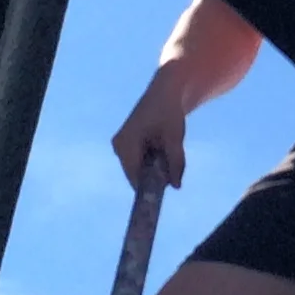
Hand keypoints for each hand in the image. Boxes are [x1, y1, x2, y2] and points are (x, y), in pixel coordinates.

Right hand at [112, 68, 187, 188]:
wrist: (166, 92)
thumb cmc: (169, 112)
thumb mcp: (175, 138)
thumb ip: (176, 162)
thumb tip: (175, 187)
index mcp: (126, 144)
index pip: (135, 178)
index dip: (148, 191)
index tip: (160, 202)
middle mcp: (119, 147)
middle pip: (138, 176)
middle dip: (156, 177)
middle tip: (174, 168)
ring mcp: (121, 147)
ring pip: (140, 170)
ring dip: (156, 169)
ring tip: (168, 149)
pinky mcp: (127, 147)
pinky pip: (141, 164)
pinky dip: (154, 162)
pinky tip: (164, 147)